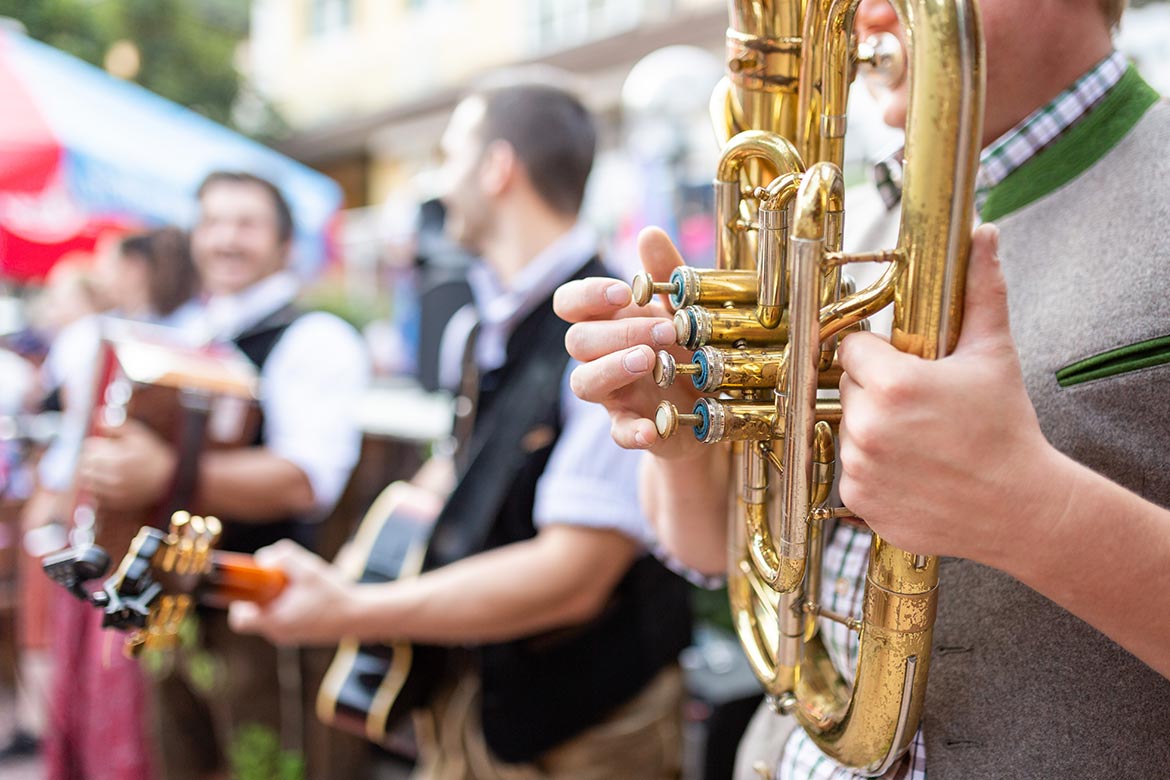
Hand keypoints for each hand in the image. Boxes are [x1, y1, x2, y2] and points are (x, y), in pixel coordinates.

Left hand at [77, 420, 176, 509]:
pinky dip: (95, 489)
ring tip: (100, 469)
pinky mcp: (116, 502)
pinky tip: (105, 483)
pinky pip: (95, 497)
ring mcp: (114, 492)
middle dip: (89, 459)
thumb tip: (98, 418)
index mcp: (117, 459)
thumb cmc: (154, 454)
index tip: (101, 444)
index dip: (93, 445)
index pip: (89, 449)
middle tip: (98, 456)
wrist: (171, 479)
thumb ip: (117, 426)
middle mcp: (114, 477)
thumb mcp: (139, 435)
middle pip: (85, 466)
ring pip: (87, 482)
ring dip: (89, 474)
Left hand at [228, 540, 354, 644]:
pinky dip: (287, 606)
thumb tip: (264, 558)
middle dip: (262, 595)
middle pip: (253, 614)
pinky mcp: (298, 635)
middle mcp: (278, 633)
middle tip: (279, 581)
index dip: (238, 601)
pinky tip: (307, 596)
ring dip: (276, 600)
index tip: (252, 585)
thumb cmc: (334, 595)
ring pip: (268, 616)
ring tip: (299, 588)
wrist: (359, 616)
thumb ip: (283, 557)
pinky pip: (282, 619)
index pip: (238, 619)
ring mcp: (288, 636)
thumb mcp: (309, 569)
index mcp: (276, 621)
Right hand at [553, 227, 703, 457]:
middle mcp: (601, 357)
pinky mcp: (632, 428)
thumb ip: (667, 273)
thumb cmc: (688, 347)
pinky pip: (618, 433)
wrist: (712, 404)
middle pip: (577, 342)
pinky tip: (655, 426)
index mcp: (608, 322)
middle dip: (618, 332)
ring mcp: (613, 395)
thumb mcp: (684, 308)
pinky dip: (633, 431)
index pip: (570, 304)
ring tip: (650, 361)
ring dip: (612, 369)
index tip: (624, 293)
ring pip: (582, 383)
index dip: (588, 295)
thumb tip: (649, 233)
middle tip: (664, 330)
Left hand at [836, 224, 1059, 561]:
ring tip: (920, 441)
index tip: (906, 366)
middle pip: (847, 388)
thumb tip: (983, 235)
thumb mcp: (994, 355)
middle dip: (876, 391)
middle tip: (922, 406)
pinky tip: (913, 470)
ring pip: (847, 429)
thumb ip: (981, 291)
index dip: (879, 355)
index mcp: (892, 384)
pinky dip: (873, 469)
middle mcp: (867, 426)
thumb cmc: (1007, 430)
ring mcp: (860, 466)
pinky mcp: (859, 499)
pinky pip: (850, 470)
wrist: (1021, 509)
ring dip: (873, 430)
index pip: (852, 349)